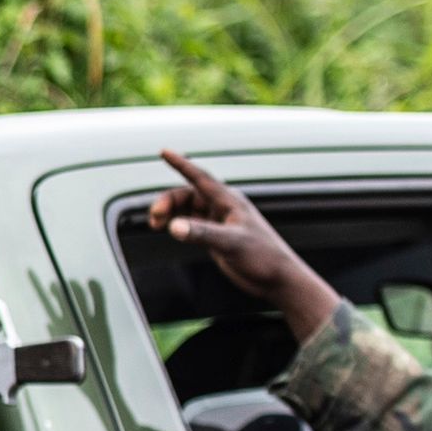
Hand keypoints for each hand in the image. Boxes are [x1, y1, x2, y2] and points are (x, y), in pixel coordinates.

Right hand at [156, 150, 341, 342]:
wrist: (277, 278)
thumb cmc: (262, 257)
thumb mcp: (230, 243)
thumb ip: (201, 234)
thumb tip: (173, 227)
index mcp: (229, 201)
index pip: (200, 177)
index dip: (181, 164)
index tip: (163, 152)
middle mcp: (223, 207)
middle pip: (187, 194)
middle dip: (168, 202)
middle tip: (154, 218)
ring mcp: (219, 221)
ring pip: (187, 209)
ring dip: (170, 213)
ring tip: (155, 224)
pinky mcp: (217, 236)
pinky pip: (192, 223)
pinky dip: (178, 224)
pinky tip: (170, 230)